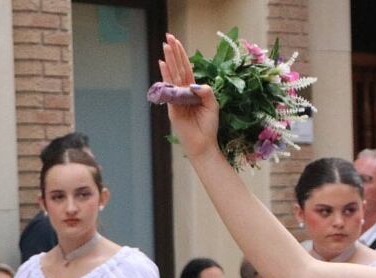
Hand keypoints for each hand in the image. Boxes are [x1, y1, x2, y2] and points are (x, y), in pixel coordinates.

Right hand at [159, 34, 220, 159]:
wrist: (203, 144)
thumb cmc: (208, 126)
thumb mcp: (212, 106)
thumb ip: (206, 92)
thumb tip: (195, 83)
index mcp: (193, 91)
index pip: (187, 69)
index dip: (182, 55)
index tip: (177, 41)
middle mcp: (183, 92)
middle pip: (178, 68)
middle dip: (174, 52)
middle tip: (168, 36)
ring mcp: (176, 98)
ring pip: (173, 75)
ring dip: (169, 60)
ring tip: (165, 45)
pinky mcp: (173, 106)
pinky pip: (170, 88)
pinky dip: (166, 76)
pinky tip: (163, 65)